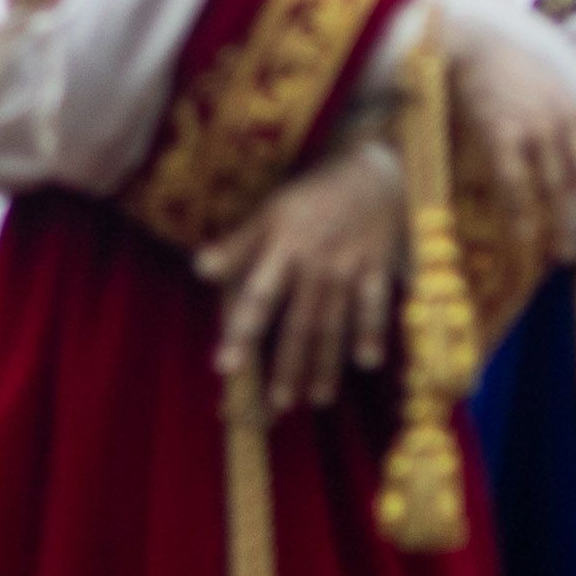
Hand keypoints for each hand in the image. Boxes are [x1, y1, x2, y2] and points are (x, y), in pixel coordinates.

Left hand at [203, 142, 405, 414]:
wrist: (369, 170)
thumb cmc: (310, 196)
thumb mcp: (270, 212)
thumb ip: (238, 245)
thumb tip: (199, 270)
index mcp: (283, 245)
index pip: (257, 295)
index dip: (241, 330)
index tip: (225, 367)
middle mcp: (315, 260)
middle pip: (299, 320)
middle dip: (288, 364)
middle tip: (277, 404)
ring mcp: (348, 265)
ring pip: (335, 321)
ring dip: (326, 362)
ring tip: (316, 399)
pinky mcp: (377, 266)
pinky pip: (375, 303)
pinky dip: (373, 331)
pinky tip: (367, 363)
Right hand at [452, 24, 575, 261]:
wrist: (473, 46)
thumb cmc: (513, 75)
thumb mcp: (554, 89)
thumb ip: (571, 120)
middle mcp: (564, 118)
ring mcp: (534, 126)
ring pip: (556, 185)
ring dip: (564, 225)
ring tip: (572, 256)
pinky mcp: (502, 133)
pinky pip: (516, 183)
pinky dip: (521, 214)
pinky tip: (525, 241)